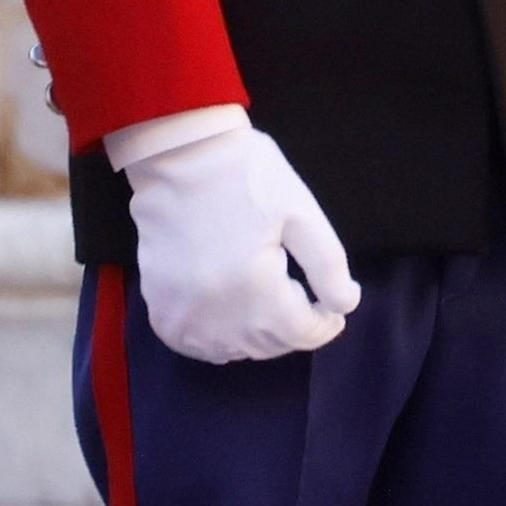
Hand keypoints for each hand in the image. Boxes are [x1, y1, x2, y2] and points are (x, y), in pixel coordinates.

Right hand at [123, 117, 361, 362]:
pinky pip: (194, 345)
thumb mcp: (301, 211)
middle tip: (304, 301)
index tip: (333, 309)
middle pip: (268, 345)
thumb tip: (344, 306)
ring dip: (258, 337)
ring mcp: (182, 316)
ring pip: (233, 350)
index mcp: (256, 290)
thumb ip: (328, 266)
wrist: (178, 154)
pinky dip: (218, 339)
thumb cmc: (247, 175)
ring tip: (270, 304)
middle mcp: (216, 315)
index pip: (301, 334)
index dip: (324, 325)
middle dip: (293, 328)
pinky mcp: (160, 308)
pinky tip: (230, 314)